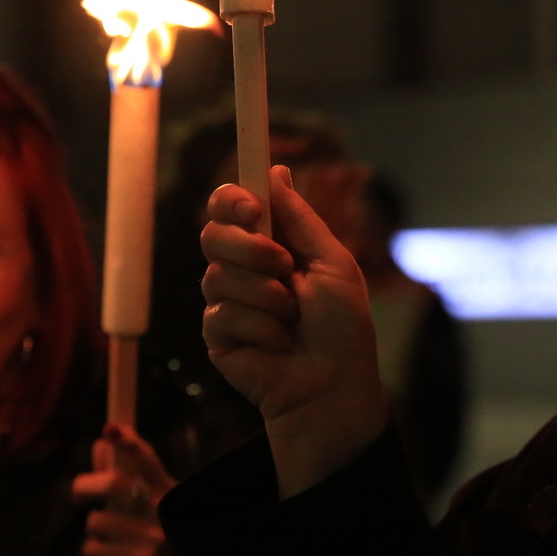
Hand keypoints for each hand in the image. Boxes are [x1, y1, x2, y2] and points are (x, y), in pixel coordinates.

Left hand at [73, 423, 201, 555]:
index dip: (128, 441)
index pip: (147, 461)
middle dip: (85, 486)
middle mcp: (165, 513)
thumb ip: (124, 476)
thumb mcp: (146, 508)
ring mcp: (155, 539)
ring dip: (95, 530)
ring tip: (109, 541)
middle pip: (113, 484)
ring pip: (97, 520)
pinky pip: (93, 548)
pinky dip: (94, 552)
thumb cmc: (156, 545)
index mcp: (169, 494)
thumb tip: (101, 445)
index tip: (110, 429)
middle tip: (78, 494)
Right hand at [201, 165, 386, 496]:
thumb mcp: (333, 264)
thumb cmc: (342, 328)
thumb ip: (301, 219)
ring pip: (217, 274)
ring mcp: (227, 300)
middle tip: (284, 268)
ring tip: (291, 318)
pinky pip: (221, 313)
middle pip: (213, 232)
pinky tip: (277, 344)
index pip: (231, 206)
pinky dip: (258, 328)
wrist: (332, 385)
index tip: (252, 207)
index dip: (232, 199)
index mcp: (272, 244)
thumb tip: (276, 170)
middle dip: (250, 248)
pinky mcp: (217, 333)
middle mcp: (244, 267)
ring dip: (265, 295)